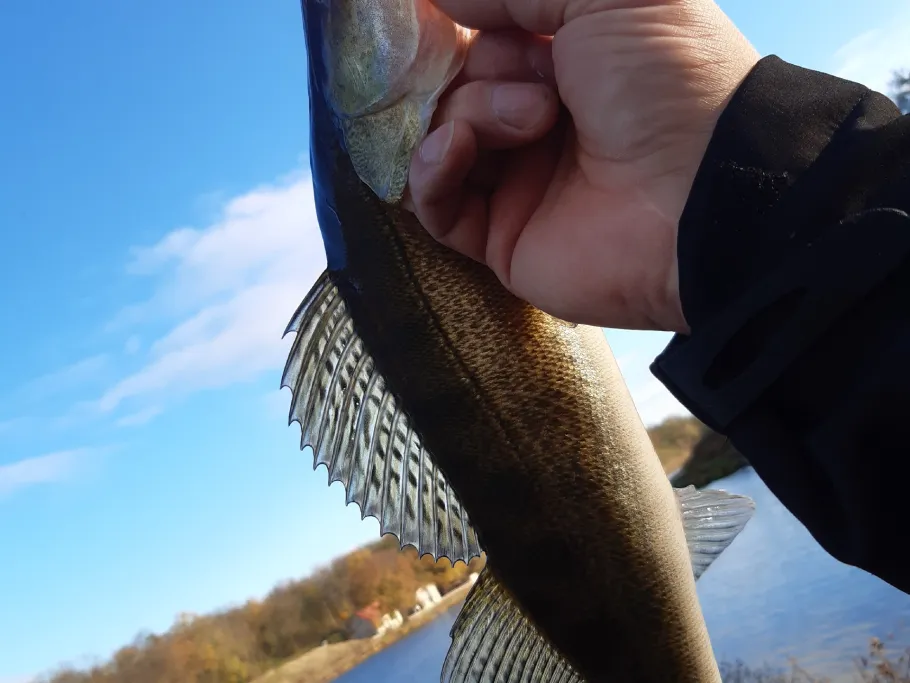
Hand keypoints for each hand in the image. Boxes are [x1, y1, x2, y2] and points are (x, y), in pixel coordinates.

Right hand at [404, 0, 758, 331]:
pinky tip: (456, 149)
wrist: (702, 193)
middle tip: (541, 82)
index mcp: (565, 60)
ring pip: (441, 134)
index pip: (482, 35)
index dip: (456, 21)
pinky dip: (431, 171)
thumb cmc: (667, 80)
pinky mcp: (502, 237)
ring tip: (535, 122)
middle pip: (456, 82)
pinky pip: (434, 202)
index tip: (435, 13)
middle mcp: (537, 117)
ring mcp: (518, 179)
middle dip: (483, 69)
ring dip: (473, 114)